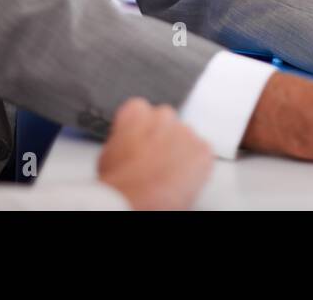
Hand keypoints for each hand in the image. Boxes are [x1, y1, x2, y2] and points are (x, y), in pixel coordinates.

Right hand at [96, 98, 212, 209]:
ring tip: (168, 174)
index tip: (142, 142)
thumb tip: (131, 141)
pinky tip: (181, 180)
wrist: (135, 201)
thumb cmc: (119, 183)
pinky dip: (196, 167)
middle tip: (156, 161)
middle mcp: (163, 115)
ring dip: (180, 151)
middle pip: (167, 121)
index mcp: (137, 112)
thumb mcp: (109, 153)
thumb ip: (126, 136)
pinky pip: (202, 154)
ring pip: (186, 138)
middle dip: (164, 138)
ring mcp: (186, 132)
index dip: (143, 130)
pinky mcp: (203, 150)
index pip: (142, 110)